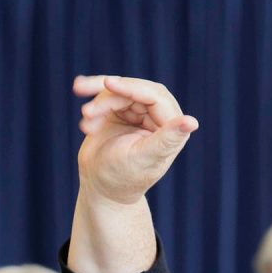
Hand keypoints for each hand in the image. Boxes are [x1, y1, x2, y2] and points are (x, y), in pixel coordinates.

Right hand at [72, 74, 198, 205]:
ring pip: (118, 92)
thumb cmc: (123, 178)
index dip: (132, 87)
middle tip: (87, 112)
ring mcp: (138, 113)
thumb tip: (192, 122)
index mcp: (171, 127)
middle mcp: (158, 116)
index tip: (108, 84)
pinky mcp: (121, 111)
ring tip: (85, 121)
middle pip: (134, 91)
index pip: (154, 96)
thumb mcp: (143, 158)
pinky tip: (79, 88)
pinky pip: (106, 95)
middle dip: (109, 97)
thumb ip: (165, 139)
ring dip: (98, 103)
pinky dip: (92, 97)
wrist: (100, 189)